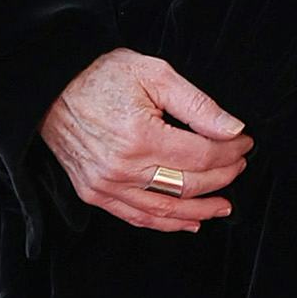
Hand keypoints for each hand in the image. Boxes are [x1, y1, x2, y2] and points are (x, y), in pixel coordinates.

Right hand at [39, 49, 252, 232]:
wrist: (51, 88)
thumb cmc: (104, 75)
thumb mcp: (156, 74)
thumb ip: (198, 104)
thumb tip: (234, 128)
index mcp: (140, 136)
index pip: (201, 155)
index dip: (230, 151)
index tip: (245, 142)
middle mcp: (121, 168)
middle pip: (187, 184)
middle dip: (222, 176)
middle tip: (240, 164)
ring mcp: (105, 185)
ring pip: (163, 210)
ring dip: (199, 210)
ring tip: (224, 206)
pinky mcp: (93, 193)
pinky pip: (135, 216)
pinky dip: (165, 223)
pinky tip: (189, 221)